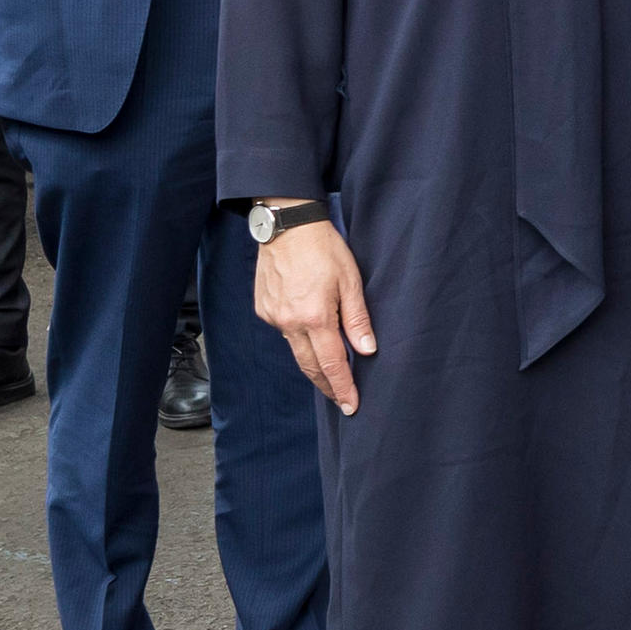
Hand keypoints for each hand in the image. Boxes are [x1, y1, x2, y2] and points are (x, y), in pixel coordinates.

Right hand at [255, 217, 374, 415]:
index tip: (350, 406)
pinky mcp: (264, 308)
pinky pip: (284, 332)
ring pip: (296, 351)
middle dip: (327, 385)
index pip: (332, 364)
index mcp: (315, 317)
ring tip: (329, 376)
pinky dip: (298, 339)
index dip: (342, 387)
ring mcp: (273, 316)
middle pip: (310, 365)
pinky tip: (309, 336)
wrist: (286, 224)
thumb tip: (366, 351)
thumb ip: (357, 319)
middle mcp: (290, 322)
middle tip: (340, 400)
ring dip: (313, 364)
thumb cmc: (323, 247)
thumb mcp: (350, 280)